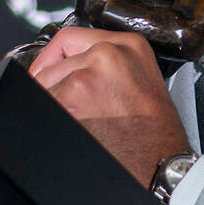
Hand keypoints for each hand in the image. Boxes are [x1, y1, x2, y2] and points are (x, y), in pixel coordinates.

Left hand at [29, 26, 189, 184]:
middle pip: (52, 63)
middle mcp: (108, 54)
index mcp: (129, 45)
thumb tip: (71, 66)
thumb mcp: (139, 82)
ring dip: (54, 104)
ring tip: (83, 122)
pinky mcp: (71, 97)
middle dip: (52, 87)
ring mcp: (87, 75)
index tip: (48, 72)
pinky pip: (42, 103)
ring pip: (43, 85)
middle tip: (72, 109)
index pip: (71, 38)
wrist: (160, 166)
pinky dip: (54, 117)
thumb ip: (107, 66)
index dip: (54, 59)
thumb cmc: (155, 135)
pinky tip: (79, 129)